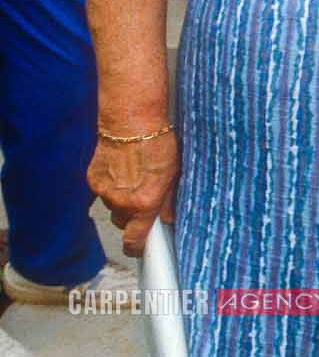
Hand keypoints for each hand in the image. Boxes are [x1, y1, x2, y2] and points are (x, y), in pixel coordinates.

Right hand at [88, 131, 178, 257]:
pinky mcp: (92, 179)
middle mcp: (121, 202)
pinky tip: (121, 169)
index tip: (139, 249)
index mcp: (144, 204)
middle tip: (142, 197)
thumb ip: (167, 200)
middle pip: (123, 221)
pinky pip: (102, 191)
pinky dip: (110, 185)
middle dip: (132, 215)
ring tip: (133, 177)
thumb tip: (168, 219)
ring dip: (121, 199)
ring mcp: (104, 192)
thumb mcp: (172, 173)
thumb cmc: (157, 143)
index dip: (136, 248)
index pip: (134, 239)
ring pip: (112, 205)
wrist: (130, 122)